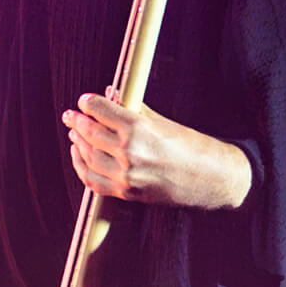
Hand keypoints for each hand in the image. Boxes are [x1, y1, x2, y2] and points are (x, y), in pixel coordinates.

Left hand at [63, 92, 251, 209]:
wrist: (215, 179)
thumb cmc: (192, 146)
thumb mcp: (161, 121)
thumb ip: (132, 108)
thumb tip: (110, 93)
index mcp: (138, 129)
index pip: (99, 109)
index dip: (88, 102)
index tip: (84, 101)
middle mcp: (130, 152)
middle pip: (90, 132)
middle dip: (77, 121)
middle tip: (70, 115)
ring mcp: (127, 175)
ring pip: (89, 156)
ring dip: (78, 143)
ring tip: (74, 134)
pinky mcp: (128, 193)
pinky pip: (94, 181)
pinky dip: (81, 168)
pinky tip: (79, 156)